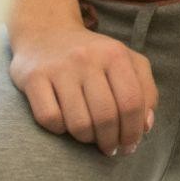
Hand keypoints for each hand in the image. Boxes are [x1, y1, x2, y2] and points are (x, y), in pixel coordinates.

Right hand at [8, 24, 158, 156]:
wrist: (46, 32)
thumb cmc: (94, 56)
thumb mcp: (127, 62)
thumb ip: (145, 91)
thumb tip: (146, 127)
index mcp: (115, 54)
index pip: (132, 103)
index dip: (134, 131)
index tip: (130, 145)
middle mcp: (87, 58)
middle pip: (106, 117)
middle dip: (111, 141)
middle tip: (110, 148)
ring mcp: (59, 68)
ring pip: (78, 124)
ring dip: (87, 139)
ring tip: (89, 136)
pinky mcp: (33, 78)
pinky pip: (50, 119)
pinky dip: (59, 129)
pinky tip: (64, 124)